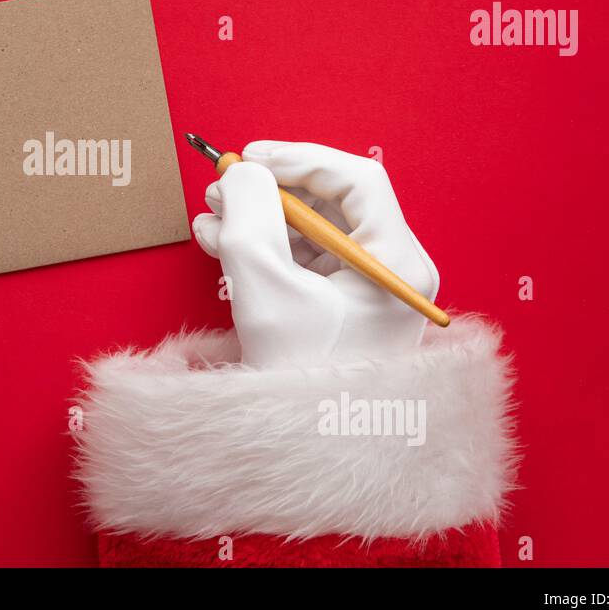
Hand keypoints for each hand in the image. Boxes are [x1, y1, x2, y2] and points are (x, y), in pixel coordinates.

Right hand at [191, 141, 439, 367]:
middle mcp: (391, 270)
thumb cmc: (299, 375)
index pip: (357, 181)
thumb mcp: (265, 286)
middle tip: (222, 185)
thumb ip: (249, 216)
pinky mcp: (339, 307)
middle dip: (271, 189)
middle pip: (332, 203)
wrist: (309, 452)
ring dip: (258, 217)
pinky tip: (219, 242)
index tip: (251, 158)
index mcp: (397, 262)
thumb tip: (243, 172)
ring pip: (311, 230)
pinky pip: (302, 259)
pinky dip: (262, 246)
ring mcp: (365, 290)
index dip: (301, 160)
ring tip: (211, 218)